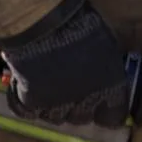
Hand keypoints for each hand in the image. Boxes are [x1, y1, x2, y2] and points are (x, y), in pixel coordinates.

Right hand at [0, 3, 130, 126]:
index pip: (113, 116)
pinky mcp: (32, 103)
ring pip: (56, 117)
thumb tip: (103, 73)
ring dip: (54, 106)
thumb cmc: (81, 25)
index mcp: (110, 87)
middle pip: (82, 118)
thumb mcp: (105, 44)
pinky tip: (28, 87)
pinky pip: (30, 111)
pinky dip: (29, 102)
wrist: (46, 24)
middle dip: (79, 107)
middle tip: (72, 90)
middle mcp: (86, 102)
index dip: (107, 110)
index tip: (103, 103)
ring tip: (48, 88)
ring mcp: (58, 105)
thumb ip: (105, 66)